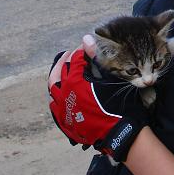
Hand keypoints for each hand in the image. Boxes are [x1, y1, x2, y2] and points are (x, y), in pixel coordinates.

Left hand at [48, 44, 148, 161]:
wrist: (120, 134)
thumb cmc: (118, 105)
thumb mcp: (110, 79)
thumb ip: (96, 58)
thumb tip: (86, 39)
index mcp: (73, 83)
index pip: (73, 60)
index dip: (80, 51)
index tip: (86, 47)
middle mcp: (62, 96)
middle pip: (56, 74)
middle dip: (63, 61)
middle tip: (70, 54)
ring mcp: (62, 111)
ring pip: (53, 90)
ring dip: (58, 78)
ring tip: (65, 72)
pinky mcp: (65, 122)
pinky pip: (55, 106)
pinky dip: (58, 96)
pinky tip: (64, 93)